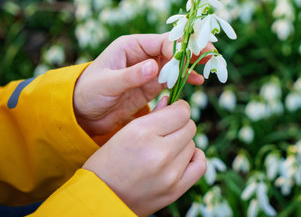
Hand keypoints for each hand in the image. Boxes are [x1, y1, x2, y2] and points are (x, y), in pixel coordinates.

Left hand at [74, 33, 210, 135]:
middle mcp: (143, 55)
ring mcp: (149, 70)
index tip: (188, 57)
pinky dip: (186, 78)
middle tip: (211, 52)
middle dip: (192, 50)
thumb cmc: (89, 93)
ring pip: (177, 63)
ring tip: (210, 65)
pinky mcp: (152, 85)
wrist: (83, 114)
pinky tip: (198, 80)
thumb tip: (154, 66)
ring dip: (193, 63)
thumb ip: (130, 75)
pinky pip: (173, 79)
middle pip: (173, 48)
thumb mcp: (106, 84)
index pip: (161, 41)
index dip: (177, 47)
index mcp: (131, 46)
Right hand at [82, 99, 205, 215]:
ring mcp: (169, 173)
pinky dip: (194, 158)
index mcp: (141, 132)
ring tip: (165, 150)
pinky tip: (182, 159)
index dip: (179, 108)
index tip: (174, 111)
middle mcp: (159, 152)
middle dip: (180, 125)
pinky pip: (200, 165)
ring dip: (182, 144)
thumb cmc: (108, 162)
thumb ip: (152, 115)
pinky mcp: (175, 190)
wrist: (99, 199)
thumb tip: (172, 101)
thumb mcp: (124, 132)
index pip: (182, 112)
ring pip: (193, 144)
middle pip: (189, 127)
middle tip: (166, 132)